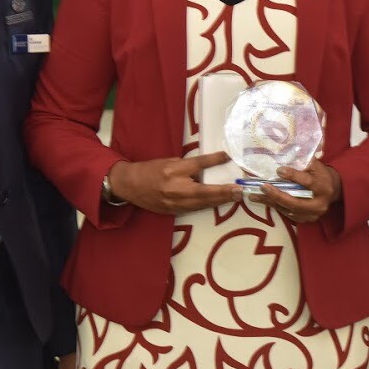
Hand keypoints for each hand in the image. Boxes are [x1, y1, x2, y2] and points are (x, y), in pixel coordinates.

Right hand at [108, 153, 241, 214]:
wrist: (129, 185)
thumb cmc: (150, 170)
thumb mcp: (169, 161)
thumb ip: (187, 166)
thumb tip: (208, 166)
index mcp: (172, 170)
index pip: (197, 164)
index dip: (214, 160)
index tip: (228, 157)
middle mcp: (174, 188)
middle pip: (204, 191)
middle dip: (223, 192)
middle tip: (239, 190)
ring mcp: (173, 202)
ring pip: (201, 203)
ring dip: (219, 201)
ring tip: (234, 197)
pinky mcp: (173, 211)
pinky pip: (194, 209)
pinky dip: (207, 205)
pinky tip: (218, 203)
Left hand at [254, 161, 340, 222]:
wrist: (333, 191)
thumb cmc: (321, 175)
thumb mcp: (316, 166)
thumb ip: (304, 161)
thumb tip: (286, 152)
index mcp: (323, 187)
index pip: (307, 182)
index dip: (293, 176)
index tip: (279, 170)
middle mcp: (319, 203)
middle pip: (295, 202)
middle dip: (277, 195)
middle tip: (263, 187)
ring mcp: (312, 214)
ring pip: (288, 209)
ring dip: (271, 202)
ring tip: (254, 196)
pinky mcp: (306, 219)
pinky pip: (288, 214)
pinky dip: (275, 206)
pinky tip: (264, 200)